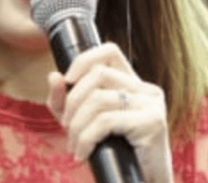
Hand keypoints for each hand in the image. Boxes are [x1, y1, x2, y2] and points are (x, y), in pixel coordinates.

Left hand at [47, 43, 172, 182]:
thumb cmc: (115, 155)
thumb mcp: (82, 124)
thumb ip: (65, 102)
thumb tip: (54, 76)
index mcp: (133, 84)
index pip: (109, 51)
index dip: (84, 60)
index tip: (67, 81)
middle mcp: (146, 89)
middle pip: (98, 74)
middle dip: (72, 101)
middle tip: (66, 127)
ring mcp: (152, 104)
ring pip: (99, 98)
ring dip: (76, 126)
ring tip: (74, 146)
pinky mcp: (153, 122)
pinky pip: (106, 120)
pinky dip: (86, 138)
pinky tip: (83, 154)